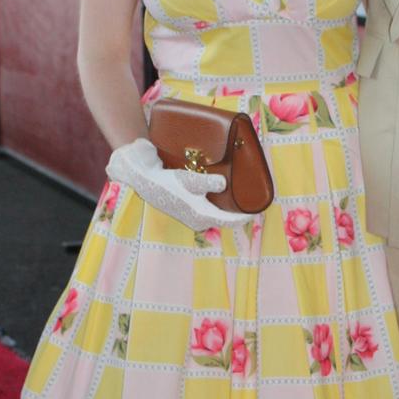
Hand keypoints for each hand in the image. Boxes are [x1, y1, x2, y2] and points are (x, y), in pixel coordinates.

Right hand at [106, 138, 252, 229]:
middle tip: (249, 201)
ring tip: (237, 194)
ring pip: (213, 211)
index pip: (227, 221)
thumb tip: (223, 184)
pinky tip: (218, 188)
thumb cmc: (166, 181)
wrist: (142, 176)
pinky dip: (214, 199)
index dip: (242, 217)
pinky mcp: (185, 203)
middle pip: (222, 217)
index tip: (256, 211)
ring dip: (224, 205)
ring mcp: (189, 212)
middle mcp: (195, 218)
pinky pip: (205, 204)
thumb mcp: (188, 180)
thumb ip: (207, 183)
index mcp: (198, 216)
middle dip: (235, 211)